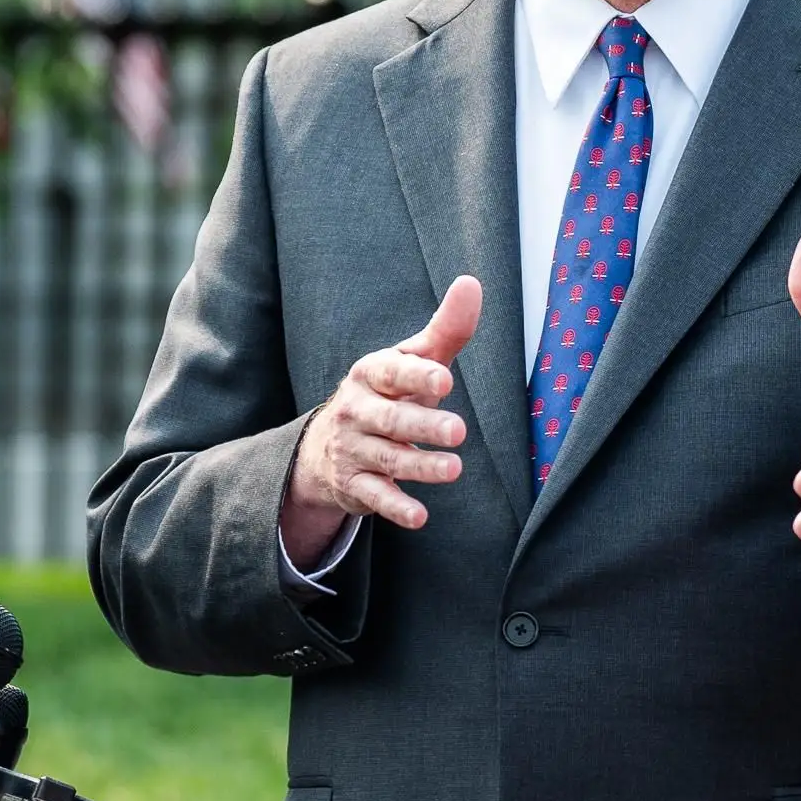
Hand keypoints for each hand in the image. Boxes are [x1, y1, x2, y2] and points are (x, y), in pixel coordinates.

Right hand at [283, 275, 479, 566]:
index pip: (393, 372)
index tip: (444, 379)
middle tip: (459, 431)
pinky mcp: (355, 484)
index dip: (416, 375)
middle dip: (423, 426)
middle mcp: (358, 410)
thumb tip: (472, 283)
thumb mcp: (411, 362)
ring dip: (420, 467)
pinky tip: (420, 516)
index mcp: (371, 374)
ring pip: (387, 459)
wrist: (328, 447)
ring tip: (454, 468)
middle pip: (392, 419)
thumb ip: (445, 330)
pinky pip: (375, 497)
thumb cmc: (388, 394)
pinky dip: (396, 508)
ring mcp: (354, 449)